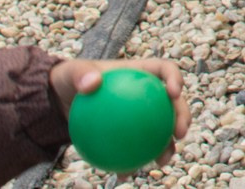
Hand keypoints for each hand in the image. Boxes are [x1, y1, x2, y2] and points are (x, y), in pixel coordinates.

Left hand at [48, 58, 190, 166]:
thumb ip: (81, 74)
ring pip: (161, 129)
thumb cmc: (72, 79)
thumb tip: (91, 83)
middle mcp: (147, 92)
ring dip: (167, 146)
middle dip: (183, 118)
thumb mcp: (71, 72)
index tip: (174, 93)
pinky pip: (135, 147)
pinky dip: (133, 161)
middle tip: (180, 133)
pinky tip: (124, 174)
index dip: (176, 79)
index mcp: (141, 72)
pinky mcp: (129, 133)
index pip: (165, 70)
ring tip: (163, 160)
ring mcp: (141, 113)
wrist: (61, 100)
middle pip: (173, 102)